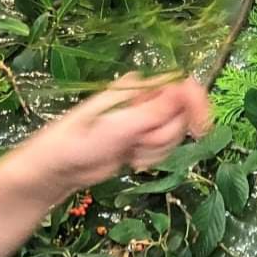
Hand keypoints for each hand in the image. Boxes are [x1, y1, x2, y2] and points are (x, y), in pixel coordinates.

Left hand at [20, 75, 212, 197]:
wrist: (56, 170)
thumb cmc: (77, 143)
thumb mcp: (116, 128)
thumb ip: (153, 111)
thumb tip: (186, 88)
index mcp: (139, 87)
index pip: (183, 86)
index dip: (197, 104)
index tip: (201, 128)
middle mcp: (146, 100)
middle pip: (182, 115)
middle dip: (164, 135)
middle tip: (138, 144)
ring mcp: (145, 120)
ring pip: (175, 133)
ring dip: (157, 149)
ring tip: (130, 154)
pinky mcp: (142, 139)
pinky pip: (164, 147)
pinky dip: (152, 157)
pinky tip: (131, 160)